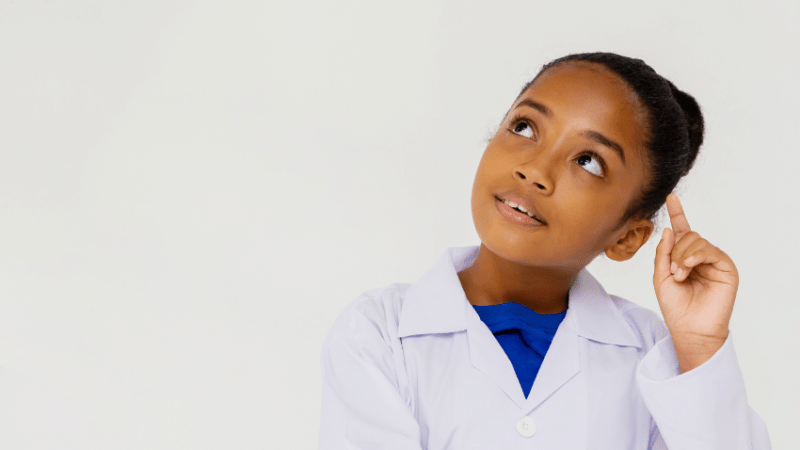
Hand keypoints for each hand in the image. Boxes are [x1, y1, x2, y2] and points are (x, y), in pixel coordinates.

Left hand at [653, 193, 738, 372]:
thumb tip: (669, 230)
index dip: (677, 213)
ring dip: (683, 256)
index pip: (682, 231)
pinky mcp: (727, 268)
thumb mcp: (660, 277)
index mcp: (684, 257)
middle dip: (675, 250)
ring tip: (680, 275)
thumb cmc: (675, 307)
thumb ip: (663, 253)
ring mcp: (715, 262)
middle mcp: (701, 257)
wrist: (689, 329)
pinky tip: (688, 268)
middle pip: (688, 235)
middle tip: (673, 273)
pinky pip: (711, 250)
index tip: (671, 197)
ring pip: (697, 241)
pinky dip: (696, 256)